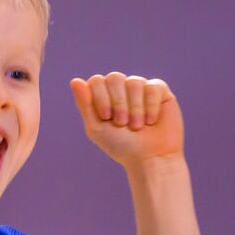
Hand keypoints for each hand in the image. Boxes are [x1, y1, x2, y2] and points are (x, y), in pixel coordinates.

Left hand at [70, 72, 184, 167]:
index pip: (96, 81)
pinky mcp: (160, 91)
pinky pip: (153, 87)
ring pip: (134, 82)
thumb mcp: (97, 128)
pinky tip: (151, 120)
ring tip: (137, 126)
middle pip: (115, 77)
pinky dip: (150, 105)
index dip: (100, 97)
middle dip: (118, 102)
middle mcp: (121, 88)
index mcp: (102, 94)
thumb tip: (75, 80)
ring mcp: (141, 87)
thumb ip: (85, 104)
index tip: (106, 117)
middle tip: (122, 123)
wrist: (149, 157)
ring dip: (135, 107)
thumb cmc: (120, 145)